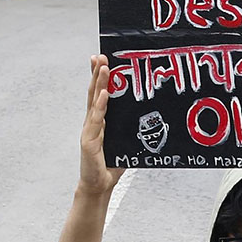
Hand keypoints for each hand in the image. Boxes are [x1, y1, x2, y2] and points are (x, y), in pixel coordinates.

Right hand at [79, 55, 123, 195]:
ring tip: (102, 68)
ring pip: (93, 102)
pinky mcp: (88, 142)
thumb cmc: (113, 163)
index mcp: (101, 121)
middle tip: (100, 55)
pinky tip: (103, 94)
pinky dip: (99, 106)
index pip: (99, 94)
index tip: (102, 60)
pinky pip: (95, 121)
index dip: (99, 77)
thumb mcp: (125, 141)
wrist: (100, 185)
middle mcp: (93, 122)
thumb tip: (153, 116)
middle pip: (93, 93)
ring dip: (98, 84)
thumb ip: (132, 128)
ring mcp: (89, 130)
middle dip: (97, 73)